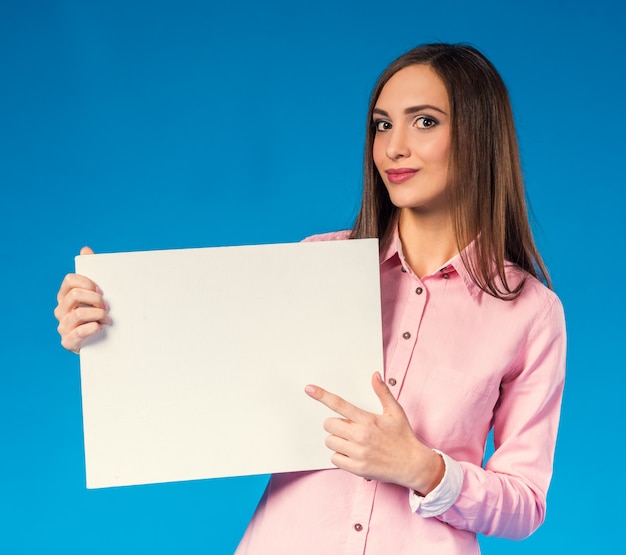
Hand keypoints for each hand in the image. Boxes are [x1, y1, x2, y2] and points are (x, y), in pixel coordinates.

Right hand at [54, 246, 110, 353]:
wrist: (102, 342)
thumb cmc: (99, 313)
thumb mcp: (97, 293)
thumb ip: (92, 271)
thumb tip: (85, 249)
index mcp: (66, 295)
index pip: (70, 280)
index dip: (87, 282)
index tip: (102, 290)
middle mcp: (61, 309)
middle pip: (75, 295)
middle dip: (95, 299)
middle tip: (107, 306)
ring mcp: (63, 326)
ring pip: (78, 313)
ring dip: (97, 314)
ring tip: (107, 319)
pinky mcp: (68, 342)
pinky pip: (77, 333)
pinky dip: (92, 328)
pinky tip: (100, 327)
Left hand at [305, 372, 443, 494]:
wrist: (414, 465)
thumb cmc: (404, 437)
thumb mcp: (395, 412)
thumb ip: (383, 393)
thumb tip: (375, 375)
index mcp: (368, 420)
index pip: (340, 404)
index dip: (322, 395)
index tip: (309, 389)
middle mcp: (361, 436)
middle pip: (329, 424)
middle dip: (335, 424)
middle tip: (348, 427)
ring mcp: (358, 453)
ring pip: (330, 442)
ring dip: (337, 440)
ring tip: (352, 442)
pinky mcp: (357, 469)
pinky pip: (335, 459)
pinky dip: (341, 456)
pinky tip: (353, 454)